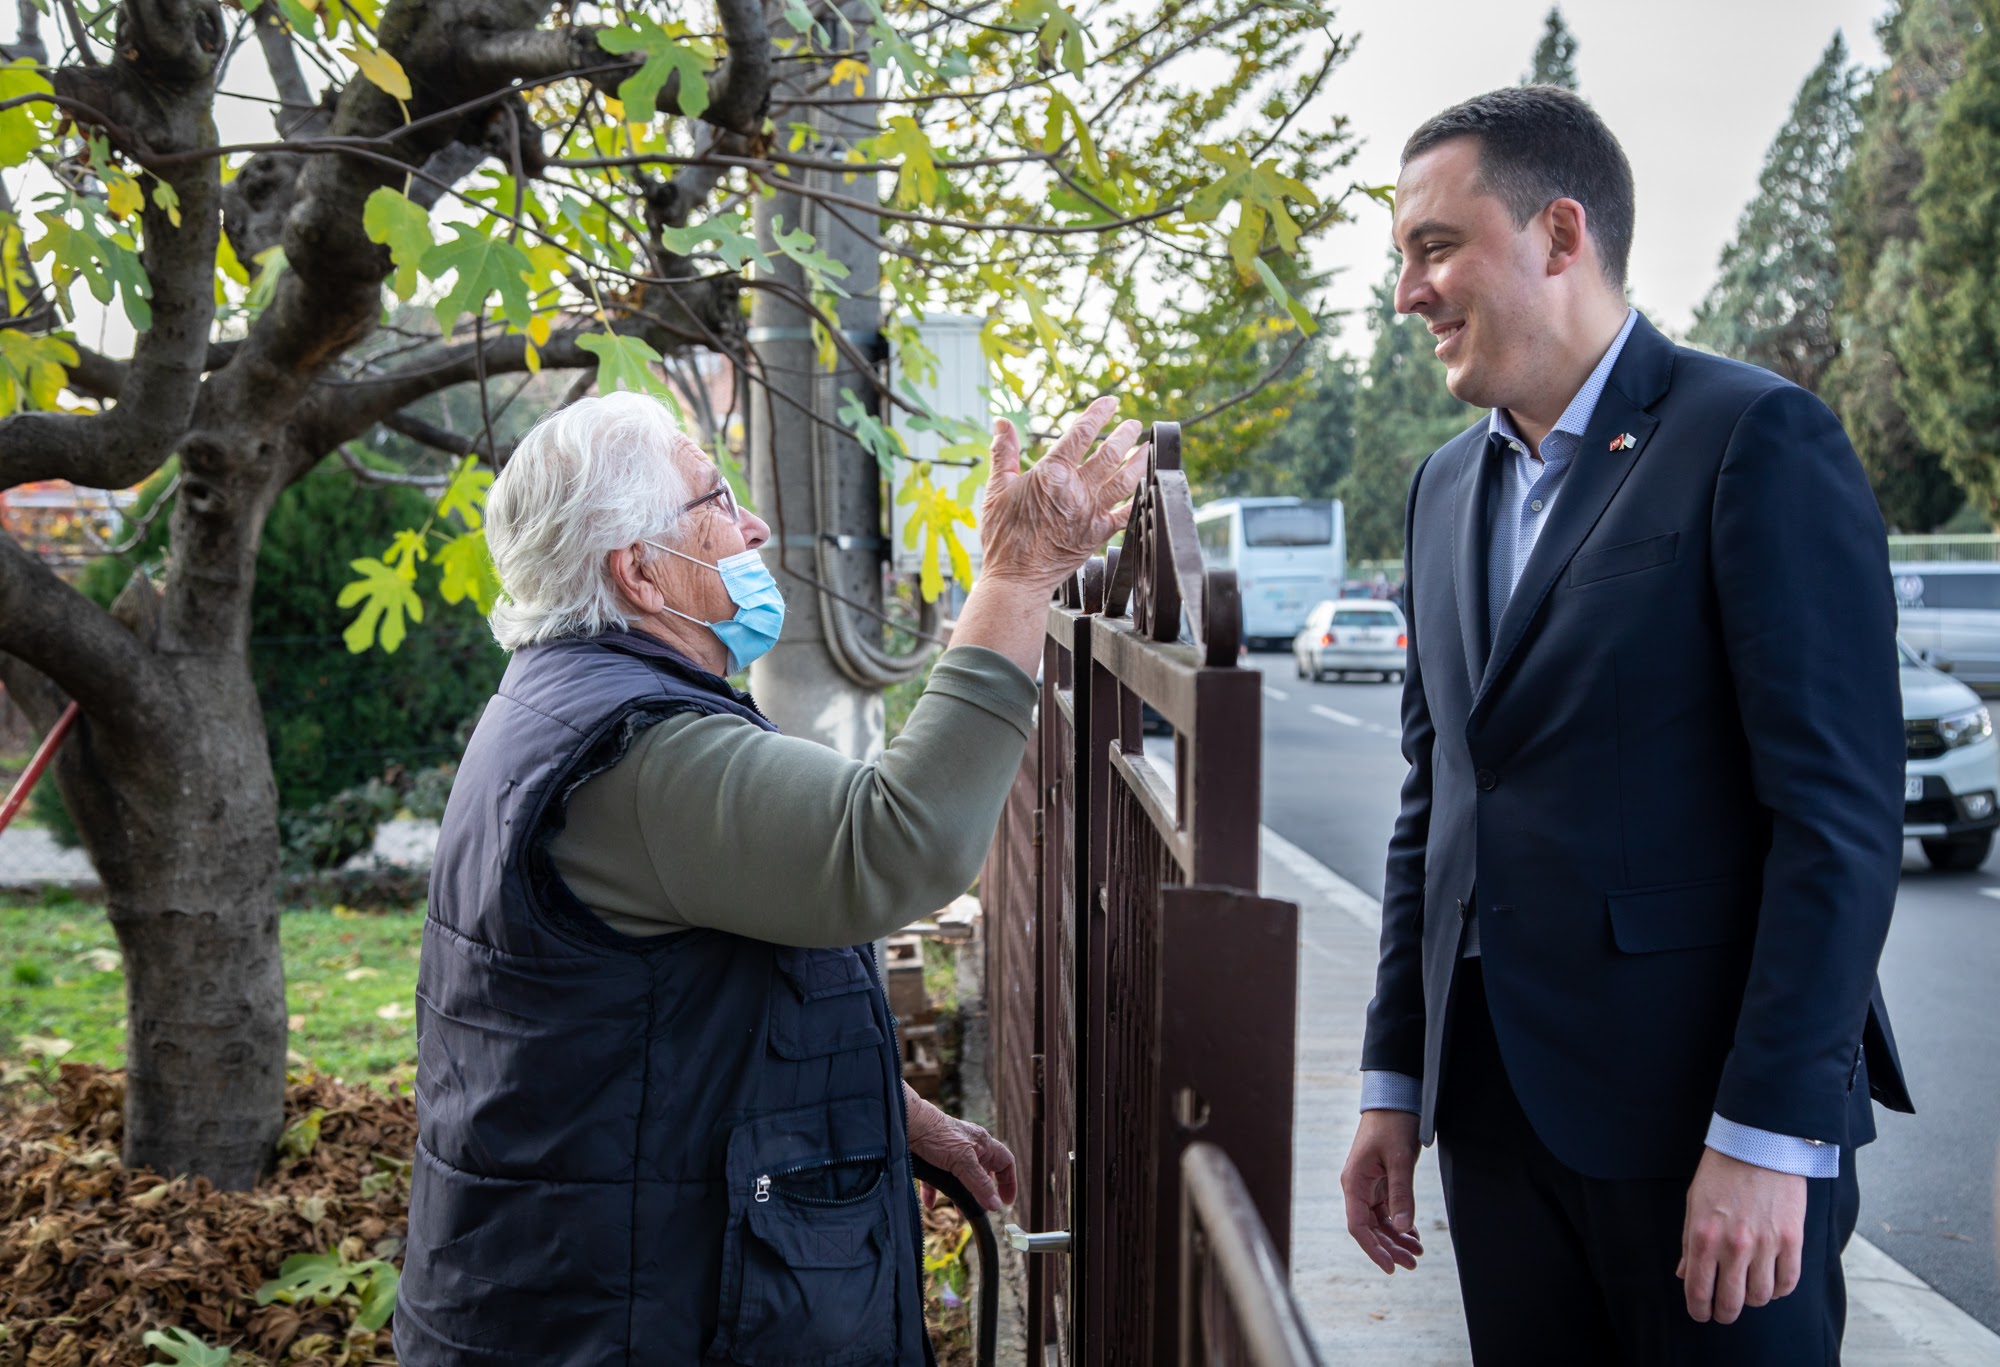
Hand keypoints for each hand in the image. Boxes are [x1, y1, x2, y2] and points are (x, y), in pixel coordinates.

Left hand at [904, 1085, 1017, 1211]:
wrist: (906, 1122)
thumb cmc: (937, 1135)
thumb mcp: (962, 1161)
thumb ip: (979, 1183)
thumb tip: (996, 1206)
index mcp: (982, 1144)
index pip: (1005, 1162)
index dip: (1009, 1182)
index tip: (1006, 1202)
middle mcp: (969, 1147)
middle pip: (983, 1172)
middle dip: (981, 1193)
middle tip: (980, 1210)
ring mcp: (950, 1151)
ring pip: (960, 1177)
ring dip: (960, 1195)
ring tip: (958, 1212)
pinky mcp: (931, 1156)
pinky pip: (937, 1177)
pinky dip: (935, 1192)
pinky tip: (930, 1204)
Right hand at [978, 396, 1147, 594]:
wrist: (1016, 577)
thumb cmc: (1003, 535)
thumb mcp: (996, 489)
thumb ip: (1003, 452)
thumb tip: (1002, 423)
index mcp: (1051, 474)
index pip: (1080, 434)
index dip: (1098, 414)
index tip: (1110, 403)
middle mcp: (1075, 490)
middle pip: (1108, 454)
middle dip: (1124, 434)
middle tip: (1133, 424)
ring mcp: (1090, 512)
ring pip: (1122, 479)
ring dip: (1137, 460)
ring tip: (1147, 447)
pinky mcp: (1098, 533)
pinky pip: (1126, 513)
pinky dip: (1138, 497)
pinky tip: (1146, 486)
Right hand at [1340, 1109, 1424, 1273]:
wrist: (1395, 1097)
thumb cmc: (1392, 1123)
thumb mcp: (1399, 1158)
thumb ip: (1401, 1193)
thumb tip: (1403, 1228)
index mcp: (1354, 1182)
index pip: (1359, 1226)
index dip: (1373, 1249)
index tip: (1391, 1267)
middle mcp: (1358, 1187)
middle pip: (1370, 1228)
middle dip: (1390, 1248)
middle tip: (1413, 1263)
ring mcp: (1369, 1184)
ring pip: (1380, 1221)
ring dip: (1397, 1238)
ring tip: (1418, 1252)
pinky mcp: (1381, 1180)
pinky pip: (1388, 1209)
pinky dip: (1401, 1223)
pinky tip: (1414, 1234)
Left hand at [1677, 1146, 1807, 1323]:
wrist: (1759, 1143)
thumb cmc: (1721, 1171)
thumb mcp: (1694, 1203)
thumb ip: (1688, 1242)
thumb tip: (1685, 1275)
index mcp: (1703, 1236)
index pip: (1698, 1289)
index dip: (1699, 1309)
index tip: (1701, 1314)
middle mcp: (1733, 1245)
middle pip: (1731, 1302)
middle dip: (1724, 1313)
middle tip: (1724, 1312)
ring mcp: (1765, 1244)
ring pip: (1761, 1297)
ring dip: (1753, 1301)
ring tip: (1748, 1292)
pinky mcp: (1792, 1240)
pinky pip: (1788, 1282)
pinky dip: (1780, 1290)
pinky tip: (1772, 1283)